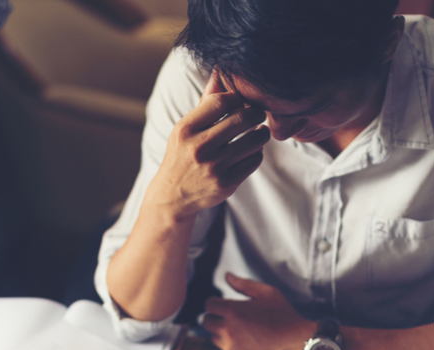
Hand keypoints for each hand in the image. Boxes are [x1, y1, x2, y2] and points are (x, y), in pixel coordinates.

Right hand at [144, 69, 269, 218]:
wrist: (172, 195)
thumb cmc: (182, 154)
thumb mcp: (186, 128)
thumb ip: (206, 102)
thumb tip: (220, 70)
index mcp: (186, 129)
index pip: (222, 100)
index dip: (237, 97)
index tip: (240, 102)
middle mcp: (199, 147)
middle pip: (242, 117)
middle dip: (256, 112)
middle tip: (258, 113)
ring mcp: (214, 167)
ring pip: (254, 139)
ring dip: (261, 132)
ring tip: (258, 131)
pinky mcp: (226, 184)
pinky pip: (255, 160)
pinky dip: (257, 153)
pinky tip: (250, 151)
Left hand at [201, 273, 315, 349]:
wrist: (297, 343)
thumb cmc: (283, 315)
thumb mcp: (267, 293)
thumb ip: (243, 284)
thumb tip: (227, 276)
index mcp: (232, 311)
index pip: (209, 305)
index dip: (217, 303)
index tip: (225, 305)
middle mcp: (227, 329)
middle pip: (206, 321)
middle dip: (216, 317)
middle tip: (231, 317)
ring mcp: (230, 346)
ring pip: (213, 337)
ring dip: (221, 332)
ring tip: (240, 329)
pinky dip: (231, 345)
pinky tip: (247, 341)